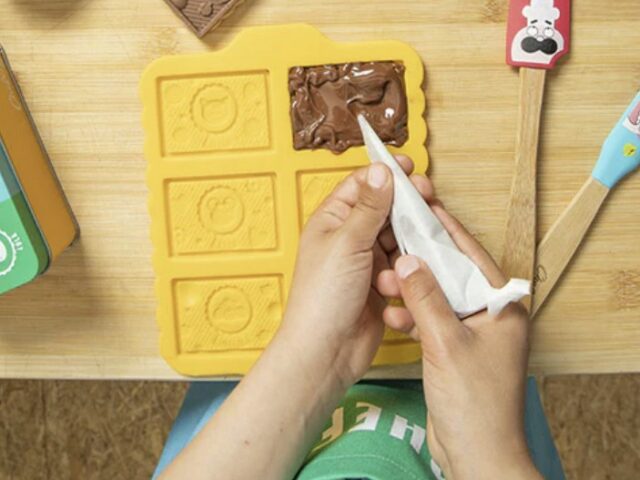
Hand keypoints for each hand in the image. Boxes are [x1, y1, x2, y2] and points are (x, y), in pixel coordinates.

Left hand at [279, 156, 419, 387]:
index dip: (385, 175)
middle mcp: (349, 238)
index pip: (360, 186)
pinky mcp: (382, 283)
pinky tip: (421, 259)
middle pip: (384, 209)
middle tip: (429, 196)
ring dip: (410, 234)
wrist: (327, 351)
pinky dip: (412, 260)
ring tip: (429, 228)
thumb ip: (368, 207)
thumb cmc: (324, 296)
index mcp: (332, 221)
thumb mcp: (347, 244)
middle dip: (406, 203)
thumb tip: (381, 170)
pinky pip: (403, 262)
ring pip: (397, 236)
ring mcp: (366, 261)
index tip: (411, 168)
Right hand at [377, 194, 540, 478]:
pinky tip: (392, 314)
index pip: (471, 254)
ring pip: (437, 297)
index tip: (422, 204)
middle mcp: (490, 313)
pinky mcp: (455, 349)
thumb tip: (409, 261)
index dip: (444, 228)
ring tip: (385, 281)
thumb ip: (427, 299)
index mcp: (502, 305)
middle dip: (421, 260)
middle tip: (394, 238)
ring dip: (412, 291)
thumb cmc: (474, 402)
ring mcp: (471, 332)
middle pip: (452, 273)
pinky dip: (412, 317)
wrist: (476, 454)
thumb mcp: (447, 343)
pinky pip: (431, 320)